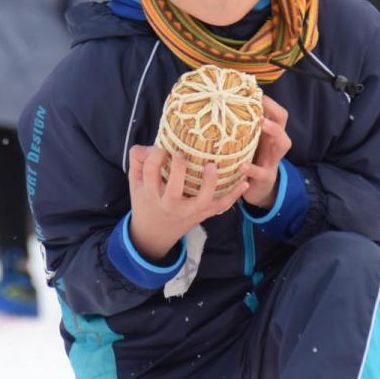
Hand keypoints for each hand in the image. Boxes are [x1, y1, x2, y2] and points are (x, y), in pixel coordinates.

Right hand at [127, 145, 247, 261]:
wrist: (155, 234)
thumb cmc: (146, 201)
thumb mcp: (135, 183)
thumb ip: (138, 160)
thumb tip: (150, 145)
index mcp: (150, 194)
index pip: (150, 172)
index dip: (155, 156)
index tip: (160, 150)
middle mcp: (170, 204)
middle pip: (174, 189)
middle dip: (178, 169)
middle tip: (180, 154)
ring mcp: (189, 211)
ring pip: (201, 199)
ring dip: (209, 183)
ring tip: (211, 165)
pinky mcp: (204, 214)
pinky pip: (221, 206)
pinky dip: (234, 195)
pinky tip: (244, 183)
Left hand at [240, 96, 291, 209]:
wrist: (255, 189)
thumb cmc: (248, 160)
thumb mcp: (246, 142)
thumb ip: (240, 128)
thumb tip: (222, 104)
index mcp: (268, 133)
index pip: (276, 111)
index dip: (268, 101)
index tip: (253, 92)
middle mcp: (274, 143)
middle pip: (283, 122)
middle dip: (273, 109)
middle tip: (259, 103)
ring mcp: (272, 160)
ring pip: (283, 143)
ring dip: (274, 131)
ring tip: (261, 123)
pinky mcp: (265, 178)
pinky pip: (262, 172)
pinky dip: (252, 169)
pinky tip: (242, 166)